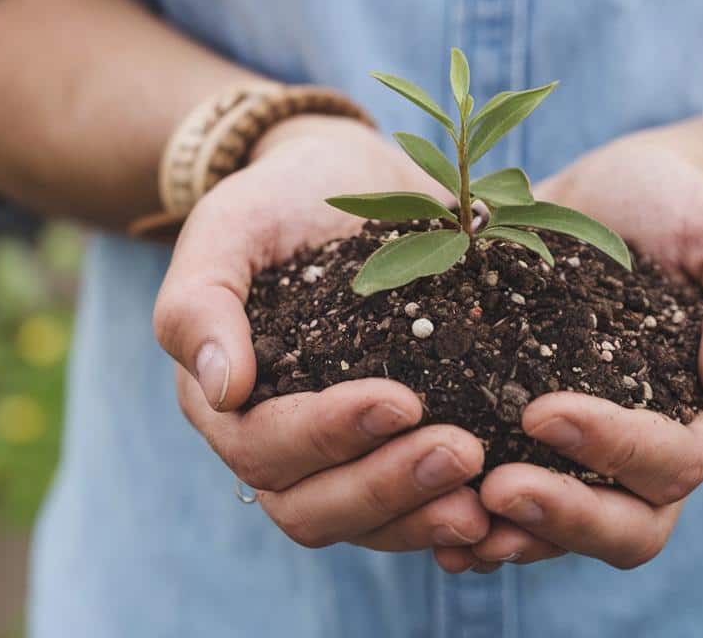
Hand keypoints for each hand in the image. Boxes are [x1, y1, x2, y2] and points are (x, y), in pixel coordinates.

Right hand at [154, 116, 489, 552]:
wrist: (346, 179)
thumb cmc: (279, 200)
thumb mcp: (230, 226)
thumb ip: (201, 302)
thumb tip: (223, 392)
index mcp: (226, 401)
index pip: (263, 447)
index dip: (327, 435)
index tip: (401, 400)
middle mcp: (275, 444)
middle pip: (311, 507)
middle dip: (387, 487)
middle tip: (464, 454)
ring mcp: (337, 457)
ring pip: (364, 523)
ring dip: (423, 516)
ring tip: (487, 499)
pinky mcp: (394, 452)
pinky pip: (412, 511)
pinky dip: (450, 516)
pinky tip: (502, 508)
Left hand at [434, 134, 702, 572]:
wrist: (614, 197)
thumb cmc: (681, 209)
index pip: (673, 461)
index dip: (613, 449)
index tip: (543, 413)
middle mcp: (656, 455)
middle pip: (629, 527)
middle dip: (563, 516)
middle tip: (493, 492)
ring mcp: (593, 461)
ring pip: (567, 533)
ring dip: (513, 537)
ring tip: (449, 524)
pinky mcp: (536, 448)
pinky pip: (515, 509)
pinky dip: (475, 523)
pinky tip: (425, 517)